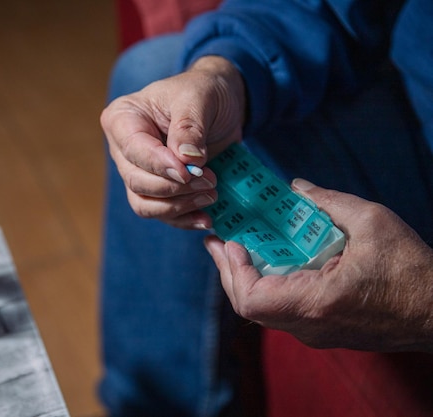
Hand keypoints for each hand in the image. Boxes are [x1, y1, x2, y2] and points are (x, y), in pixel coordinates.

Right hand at [100, 56, 245, 228]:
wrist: (222, 104)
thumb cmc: (204, 92)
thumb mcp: (199, 97)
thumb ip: (189, 126)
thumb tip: (186, 159)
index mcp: (122, 119)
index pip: (134, 150)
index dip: (160, 165)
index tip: (189, 171)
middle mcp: (123, 150)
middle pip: (137, 182)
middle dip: (174, 188)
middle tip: (209, 181)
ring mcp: (138, 173)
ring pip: (145, 204)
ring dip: (179, 207)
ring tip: (211, 196)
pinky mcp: (158, 191)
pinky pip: (162, 215)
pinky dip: (184, 219)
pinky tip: (207, 218)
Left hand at [204, 178, 432, 352]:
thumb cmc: (412, 271)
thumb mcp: (373, 223)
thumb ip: (329, 202)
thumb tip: (296, 188)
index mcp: (318, 303)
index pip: (252, 299)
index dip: (233, 271)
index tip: (229, 242)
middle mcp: (310, 325)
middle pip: (249, 306)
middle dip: (229, 271)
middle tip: (219, 241)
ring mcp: (314, 332)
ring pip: (262, 311)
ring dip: (245, 278)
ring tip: (236, 248)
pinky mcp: (321, 330)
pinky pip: (280, 311)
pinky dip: (266, 285)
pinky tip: (266, 262)